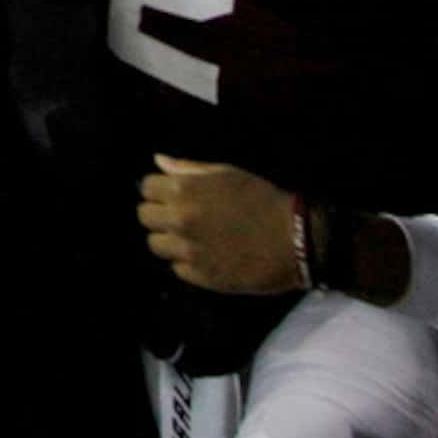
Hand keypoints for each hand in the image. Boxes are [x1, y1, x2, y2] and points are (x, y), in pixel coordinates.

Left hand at [137, 155, 302, 294]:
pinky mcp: (200, 277)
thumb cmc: (261, 199)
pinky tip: (204, 255)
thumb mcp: (226, 174)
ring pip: (156, 245)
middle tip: (179, 215)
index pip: (146, 188)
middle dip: (158, 213)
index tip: (170, 194)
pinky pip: (176, 268)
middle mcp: (179, 220)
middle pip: (144, 217)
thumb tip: (159, 161)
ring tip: (190, 237)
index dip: (157, 190)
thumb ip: (188, 169)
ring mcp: (188, 251)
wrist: (293, 239)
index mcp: (183, 191)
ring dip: (169, 239)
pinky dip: (186, 262)